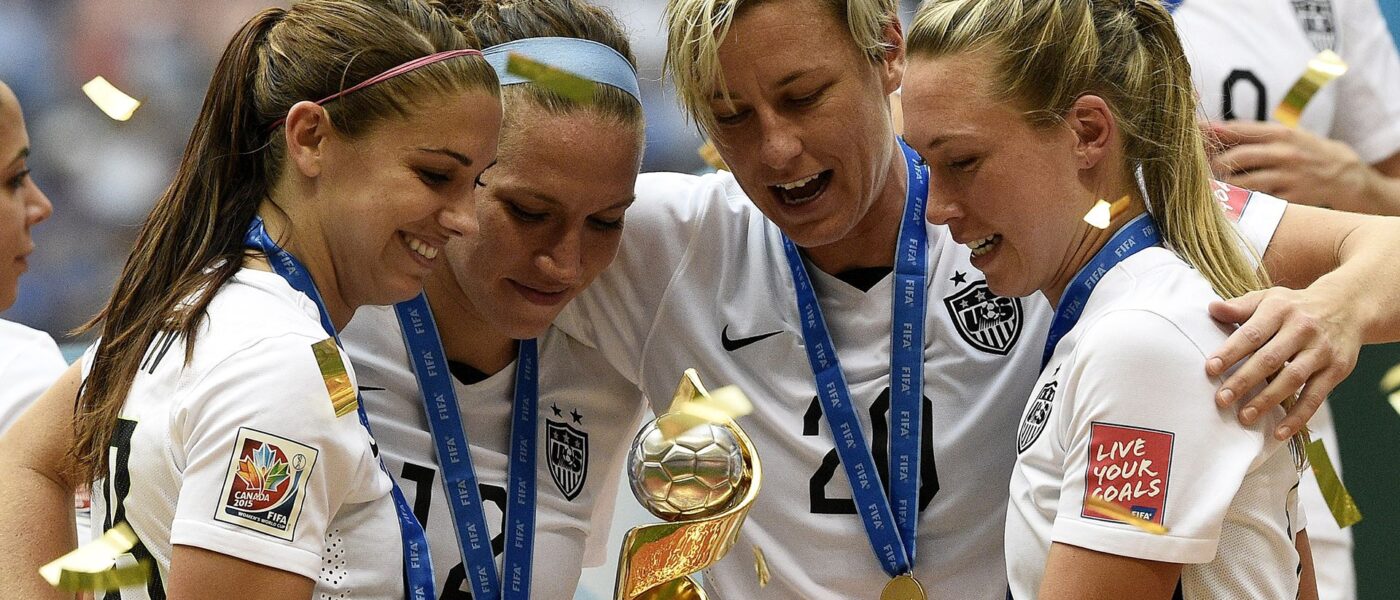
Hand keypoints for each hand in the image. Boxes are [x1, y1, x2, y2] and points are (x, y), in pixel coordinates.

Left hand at [1206, 285, 1358, 439]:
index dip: (1231, 352)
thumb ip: (1241, 307)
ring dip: (1268, 400)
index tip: (1210, 369)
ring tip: (1244, 417)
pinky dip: (1298, 416)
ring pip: (1293, 379)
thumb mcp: (1269, 299)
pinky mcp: (1336, 369)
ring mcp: (1321, 350)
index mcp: (1280, 310)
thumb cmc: (1295, 307)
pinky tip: (1279, 432)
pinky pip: (1315, 397)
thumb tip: (1212, 308)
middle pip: (1271, 359)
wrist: (1347, 307)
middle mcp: (1302, 329)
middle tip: (1221, 400)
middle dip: (1244, 380)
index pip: (1252, 333)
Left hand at [1207, 120, 1378, 213]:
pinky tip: (1236, 200)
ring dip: (1226, 186)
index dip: (1210, 133)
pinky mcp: (1292, 199)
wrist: (1344, 174)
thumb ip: (1249, 134)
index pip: (1236, 130)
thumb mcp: (1283, 136)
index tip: (1189, 135)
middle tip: (1204, 171)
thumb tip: (1209, 129)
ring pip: (1244, 183)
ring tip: (1219, 186)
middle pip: (1236, 158)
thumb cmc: (1303, 152)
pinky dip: (1245, 201)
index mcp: (1279, 134)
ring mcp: (1289, 177)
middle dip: (1215, 166)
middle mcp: (1284, 154)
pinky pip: (1260, 201)